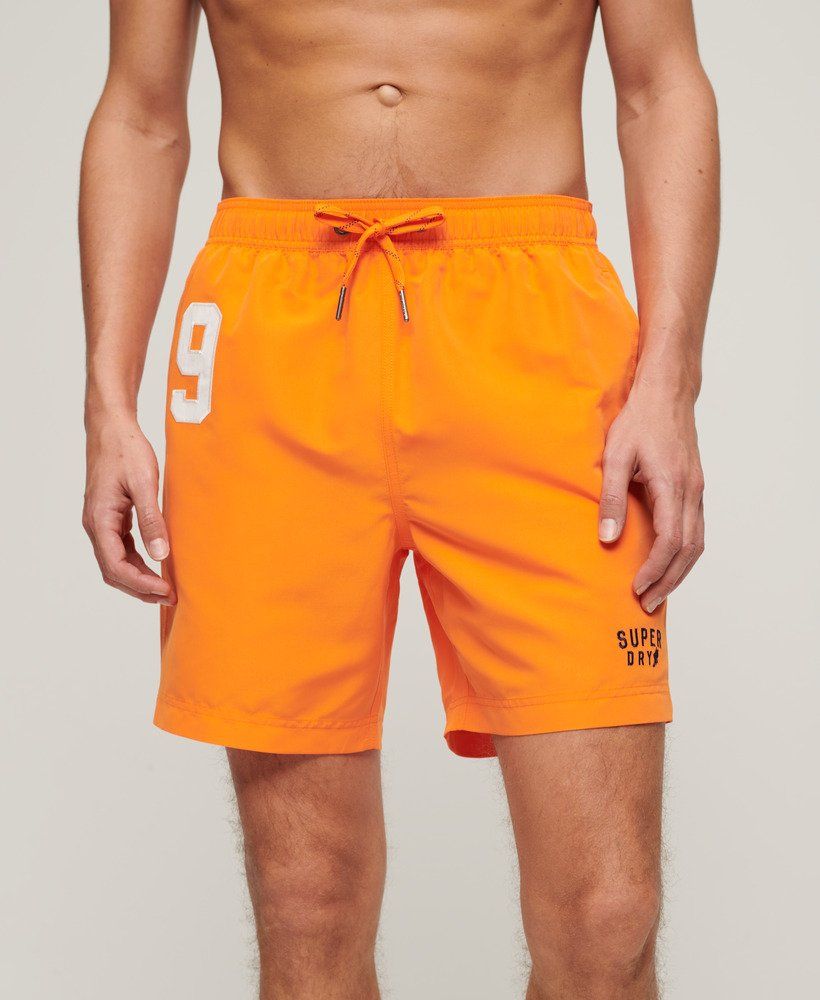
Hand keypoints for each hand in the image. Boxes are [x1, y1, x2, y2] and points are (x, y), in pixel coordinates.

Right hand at [83, 414, 175, 604]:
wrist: (112, 427)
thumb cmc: (127, 451)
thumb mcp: (144, 484)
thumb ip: (152, 520)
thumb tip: (161, 554)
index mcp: (100, 520)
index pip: (115, 566)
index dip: (141, 584)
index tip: (166, 591)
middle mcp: (96, 525)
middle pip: (113, 571)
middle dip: (140, 588)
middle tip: (170, 596)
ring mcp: (101, 522)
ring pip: (115, 562)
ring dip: (139, 578)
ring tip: (165, 588)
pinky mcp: (110, 516)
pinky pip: (120, 548)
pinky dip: (136, 562)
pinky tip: (156, 564)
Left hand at [598, 383, 704, 612]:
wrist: (667, 393)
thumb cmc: (639, 420)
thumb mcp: (615, 456)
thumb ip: (611, 498)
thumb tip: (607, 538)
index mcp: (672, 486)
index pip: (671, 541)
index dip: (655, 570)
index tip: (637, 587)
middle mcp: (691, 492)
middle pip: (689, 550)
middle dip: (669, 581)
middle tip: (647, 603)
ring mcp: (697, 490)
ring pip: (697, 543)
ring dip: (679, 572)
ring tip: (657, 592)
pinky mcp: (695, 487)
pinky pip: (696, 530)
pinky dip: (684, 554)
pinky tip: (667, 564)